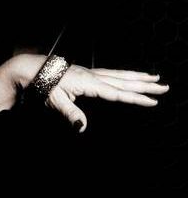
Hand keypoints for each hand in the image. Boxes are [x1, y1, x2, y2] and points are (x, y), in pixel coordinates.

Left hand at [14, 54, 169, 131]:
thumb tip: (82, 127)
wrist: (32, 69)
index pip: (117, 93)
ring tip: (154, 78)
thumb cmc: (43, 85)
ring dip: (137, 77)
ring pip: (119, 75)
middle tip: (164, 88)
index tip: (151, 101)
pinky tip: (129, 76)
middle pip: (124, 82)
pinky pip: (110, 72)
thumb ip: (70, 114)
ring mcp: (90, 73)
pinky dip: (123, 74)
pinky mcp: (86, 72)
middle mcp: (93, 76)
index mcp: (89, 83)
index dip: (135, 98)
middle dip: (145, 86)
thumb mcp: (55, 101)